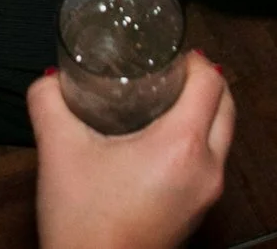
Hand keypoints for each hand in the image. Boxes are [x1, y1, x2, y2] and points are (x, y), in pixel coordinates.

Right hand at [31, 52, 234, 248]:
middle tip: (168, 69)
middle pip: (227, 105)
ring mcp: (208, 194)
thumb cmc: (83, 223)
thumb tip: (49, 77)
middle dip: (203, 80)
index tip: (166, 53)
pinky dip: (199, 140)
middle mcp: (208, 168)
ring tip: (164, 99)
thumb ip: (49, 102)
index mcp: (183, 145)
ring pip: (223, 134)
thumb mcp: (59, 151)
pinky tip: (162, 139)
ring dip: (204, 110)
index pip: (210, 81)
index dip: (192, 58)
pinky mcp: (199, 212)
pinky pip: (212, 161)